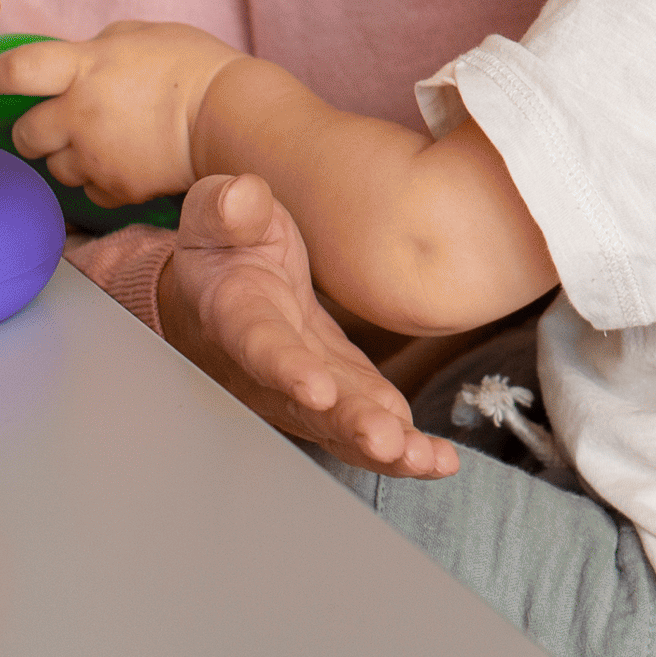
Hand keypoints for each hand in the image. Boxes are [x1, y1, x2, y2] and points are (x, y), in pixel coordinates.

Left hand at [0, 21, 241, 207]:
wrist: (232, 117)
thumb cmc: (195, 67)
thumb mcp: (142, 34)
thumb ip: (98, 46)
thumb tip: (77, 60)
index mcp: (83, 66)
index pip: (12, 72)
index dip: (1, 77)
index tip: (8, 81)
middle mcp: (79, 113)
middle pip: (24, 133)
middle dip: (35, 130)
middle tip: (60, 121)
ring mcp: (95, 156)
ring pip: (55, 167)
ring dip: (70, 156)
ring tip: (103, 142)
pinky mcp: (115, 189)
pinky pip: (89, 191)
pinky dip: (100, 180)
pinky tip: (125, 162)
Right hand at [154, 172, 458, 478]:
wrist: (218, 283)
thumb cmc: (223, 245)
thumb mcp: (217, 214)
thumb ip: (228, 207)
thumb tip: (243, 196)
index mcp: (236, 314)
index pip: (259, 344)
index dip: (285, 368)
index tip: (315, 387)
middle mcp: (267, 365)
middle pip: (307, 403)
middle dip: (347, 425)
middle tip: (386, 441)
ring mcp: (302, 387)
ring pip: (340, 426)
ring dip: (382, 447)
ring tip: (424, 460)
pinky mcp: (337, 392)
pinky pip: (366, 424)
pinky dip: (401, 447)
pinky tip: (438, 461)